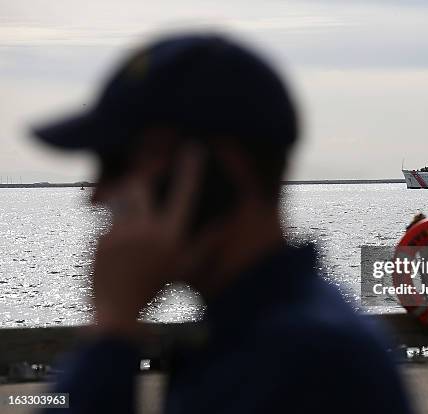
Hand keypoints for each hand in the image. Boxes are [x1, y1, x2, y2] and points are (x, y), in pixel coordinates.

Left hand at [90, 146, 202, 336]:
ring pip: (120, 197)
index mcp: (170, 235)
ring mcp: (119, 234)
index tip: (194, 148)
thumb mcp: (187, 269)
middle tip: (146, 173)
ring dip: (125, 194)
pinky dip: (112, 218)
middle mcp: (145, 230)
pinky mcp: (99, 241)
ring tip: (130, 201)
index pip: (184, 193)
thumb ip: (207, 244)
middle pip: (141, 185)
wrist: (118, 314)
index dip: (190, 169)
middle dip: (143, 175)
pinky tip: (116, 234)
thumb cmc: (158, 291)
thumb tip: (224, 224)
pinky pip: (105, 218)